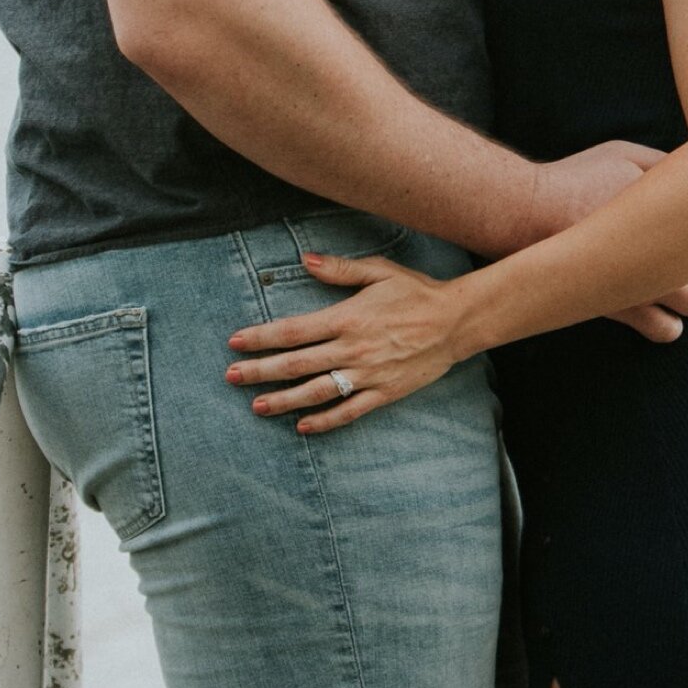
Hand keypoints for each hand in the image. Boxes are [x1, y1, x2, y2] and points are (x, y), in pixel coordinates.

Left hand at [225, 251, 462, 434]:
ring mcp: (367, 374)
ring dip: (284, 400)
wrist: (456, 321)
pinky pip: (348, 411)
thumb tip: (303, 260)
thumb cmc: (415, 292)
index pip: (293, 331)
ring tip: (257, 407)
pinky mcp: (384, 393)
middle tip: (231, 377)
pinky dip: (324, 421)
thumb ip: (339, 268)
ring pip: (316, 392)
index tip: (235, 342)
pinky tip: (302, 427)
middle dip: (260, 371)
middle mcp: (353, 349)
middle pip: (296, 363)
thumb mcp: (378, 271)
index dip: (261, 337)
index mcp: (347, 318)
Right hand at [522, 143, 687, 341]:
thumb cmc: (575, 179)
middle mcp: (669, 251)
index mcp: (673, 210)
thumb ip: (663, 164)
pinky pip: (666, 331)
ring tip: (671, 281)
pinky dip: (668, 324)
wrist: (527, 215)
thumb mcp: (623, 153)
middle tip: (677, 246)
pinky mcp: (626, 311)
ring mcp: (650, 285)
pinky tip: (654, 305)